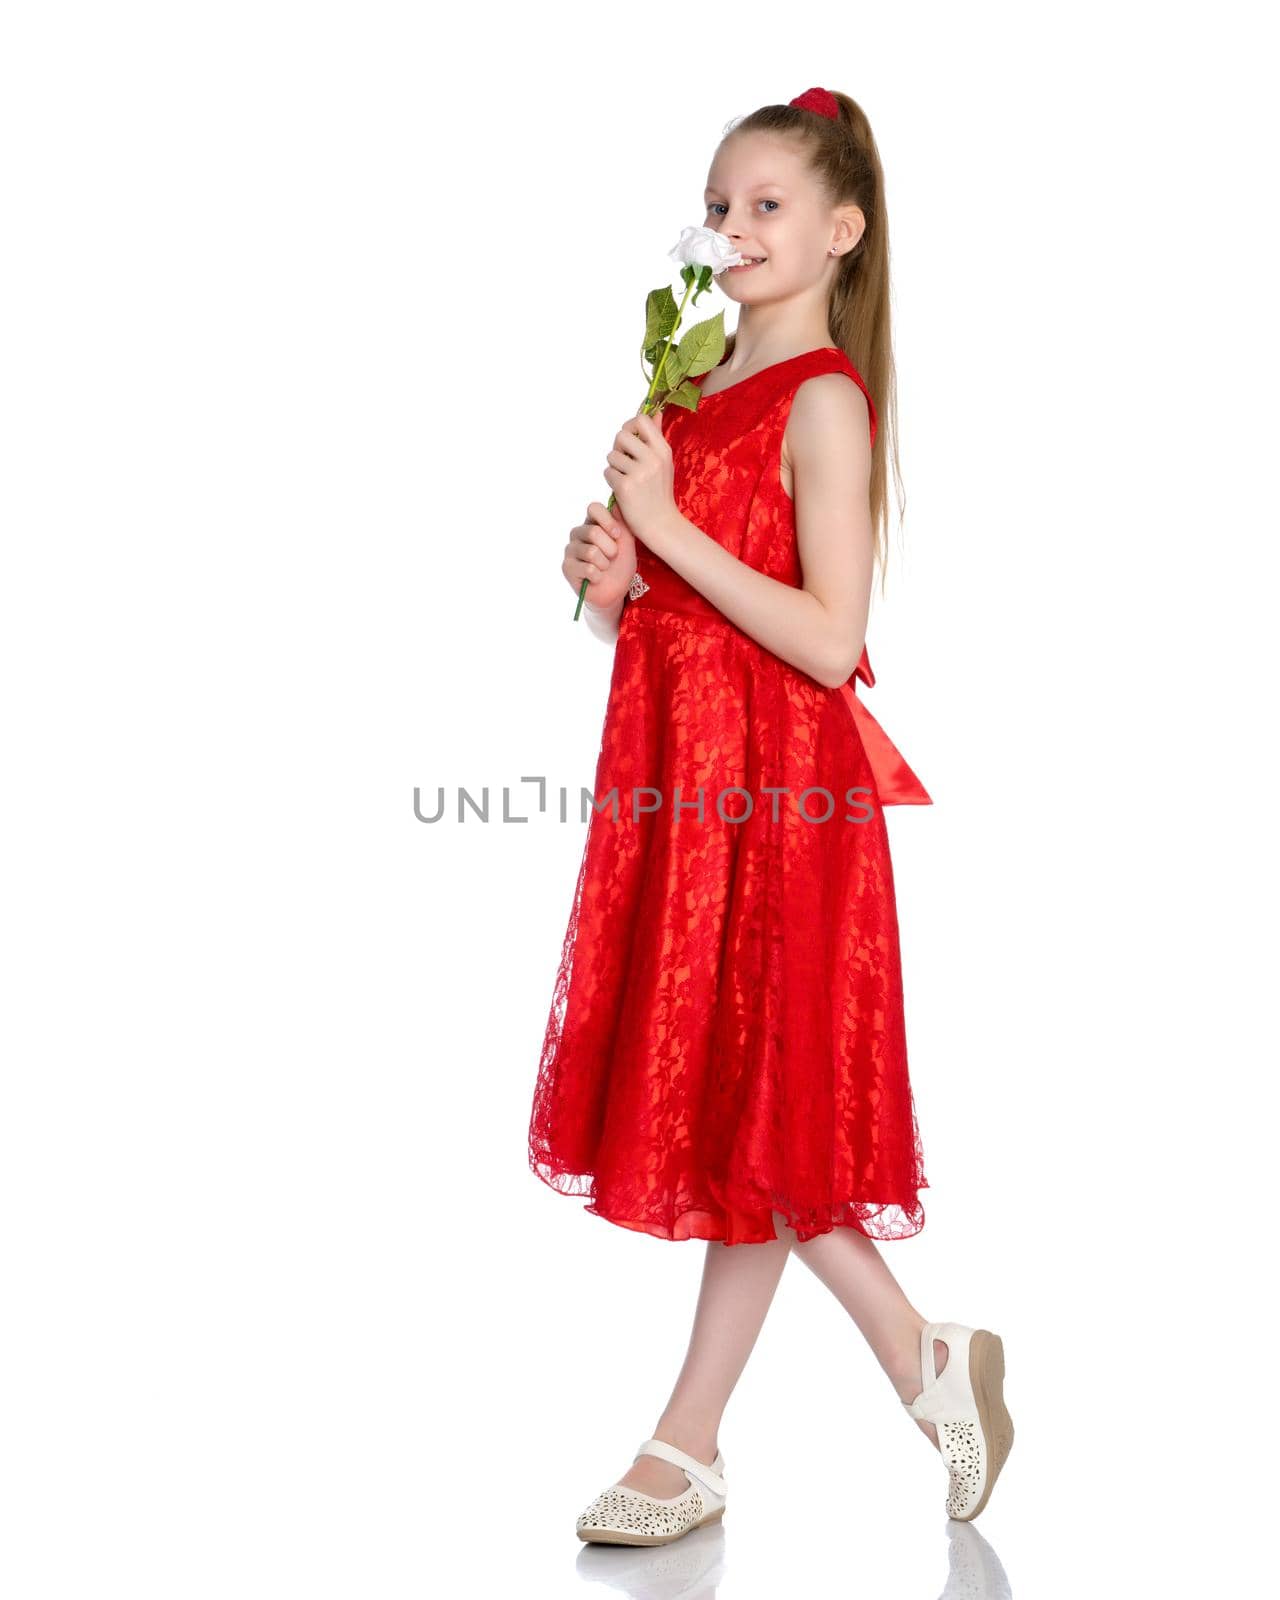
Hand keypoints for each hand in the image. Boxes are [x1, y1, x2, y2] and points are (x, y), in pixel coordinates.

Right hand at [563, 501, 636, 611]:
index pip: (594, 508)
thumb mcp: (627, 540)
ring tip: (605, 568)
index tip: (618, 536)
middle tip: (612, 557)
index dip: (608, 522)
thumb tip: (617, 501)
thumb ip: (621, 520)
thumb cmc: (621, 563)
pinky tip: (597, 578)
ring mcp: (570, 550)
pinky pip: (588, 569)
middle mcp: (578, 533)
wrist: (616, 590)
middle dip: (610, 548)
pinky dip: (599, 576)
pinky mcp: (567, 567)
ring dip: (605, 564)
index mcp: (592, 522)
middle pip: (592, 532)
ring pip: (591, 552)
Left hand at [603, 408, 675, 542]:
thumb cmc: (659, 492)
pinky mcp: (626, 486)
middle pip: (621, 435)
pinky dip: (611, 481)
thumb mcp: (663, 463)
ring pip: (612, 456)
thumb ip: (656, 437)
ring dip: (614, 467)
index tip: (629, 440)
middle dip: (618, 448)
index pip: (641, 420)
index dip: (630, 427)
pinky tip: (622, 490)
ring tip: (625, 479)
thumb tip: (656, 413)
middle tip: (624, 462)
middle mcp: (653, 459)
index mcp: (663, 450)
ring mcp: (639, 473)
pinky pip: (608, 472)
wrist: (660, 524)